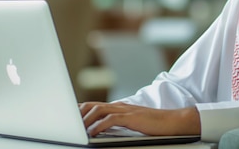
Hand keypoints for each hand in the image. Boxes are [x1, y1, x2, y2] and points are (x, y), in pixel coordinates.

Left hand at [79, 102, 200, 136]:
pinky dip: (99, 126)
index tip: (67, 117)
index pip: (93, 105)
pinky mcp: (131, 117)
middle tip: (67, 124)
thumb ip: (117, 122)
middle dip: (78, 114)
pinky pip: (110, 119)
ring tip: (77, 130)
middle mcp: (119, 106)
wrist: (171, 121)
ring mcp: (125, 110)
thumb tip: (101, 128)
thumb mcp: (131, 122)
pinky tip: (93, 133)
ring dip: (86, 120)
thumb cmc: (153, 124)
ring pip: (98, 110)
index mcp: (118, 107)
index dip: (79, 110)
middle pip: (92, 105)